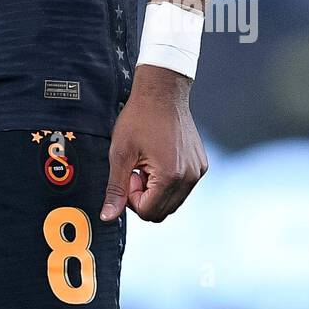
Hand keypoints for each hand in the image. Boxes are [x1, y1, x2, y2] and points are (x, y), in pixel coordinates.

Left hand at [100, 65, 207, 221]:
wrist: (162, 92)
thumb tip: (108, 216)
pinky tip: (158, 157)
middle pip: (162, 210)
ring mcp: (197, 171)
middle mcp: (189, 177)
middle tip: (136, 169)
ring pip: (172, 200)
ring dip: (155, 188)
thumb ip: (115, 188)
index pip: (148, 212)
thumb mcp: (121, 153)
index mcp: (171, 176)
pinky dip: (167, 180)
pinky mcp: (200, 164)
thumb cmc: (140, 117)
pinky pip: (182, 186)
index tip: (129, 174)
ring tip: (147, 162)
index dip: (132, 197)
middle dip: (144, 195)